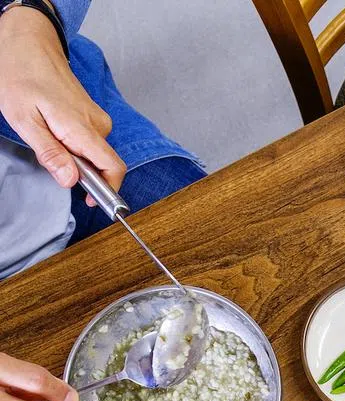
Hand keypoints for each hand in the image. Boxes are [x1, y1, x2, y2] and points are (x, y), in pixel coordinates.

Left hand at [0, 6, 124, 196]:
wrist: (29, 42)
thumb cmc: (20, 74)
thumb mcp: (23, 119)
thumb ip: (50, 152)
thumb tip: (70, 181)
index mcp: (82, 128)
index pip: (113, 168)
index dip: (108, 190)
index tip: (92, 203)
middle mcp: (97, 124)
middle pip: (102, 164)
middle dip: (83, 173)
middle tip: (52, 163)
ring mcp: (97, 118)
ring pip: (94, 152)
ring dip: (76, 157)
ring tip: (47, 137)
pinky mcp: (93, 114)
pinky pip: (90, 140)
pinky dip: (76, 145)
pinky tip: (54, 129)